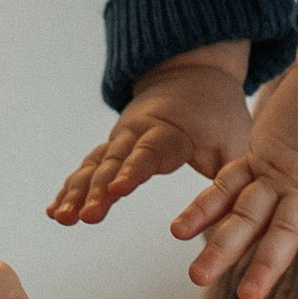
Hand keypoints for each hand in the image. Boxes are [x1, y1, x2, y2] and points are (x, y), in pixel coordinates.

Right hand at [50, 49, 251, 225]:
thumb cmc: (217, 113)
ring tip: (61, 218)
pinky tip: (55, 213)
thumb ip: (234, 178)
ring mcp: (119, 139)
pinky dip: (70, 188)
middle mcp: (137, 134)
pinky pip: (86, 168)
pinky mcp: (111, 147)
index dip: (132, 171)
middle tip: (83, 216)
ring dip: (76, 192)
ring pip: (93, 166)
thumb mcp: (235, 140)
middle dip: (96, 190)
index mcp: (170, 132)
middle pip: (112, 163)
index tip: (119, 190)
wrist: (191, 75)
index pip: (148, 154)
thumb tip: (242, 223)